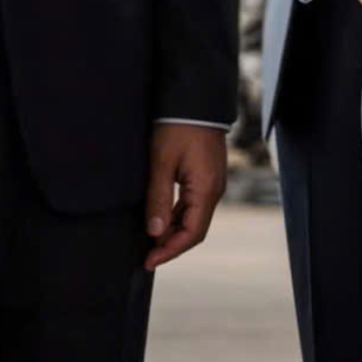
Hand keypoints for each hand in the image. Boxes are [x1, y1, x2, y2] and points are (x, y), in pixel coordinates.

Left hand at [144, 124, 226, 270]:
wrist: (194, 99)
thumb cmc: (178, 127)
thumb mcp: (162, 162)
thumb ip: (159, 198)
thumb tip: (155, 233)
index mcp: (206, 190)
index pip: (192, 234)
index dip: (170, 251)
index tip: (149, 261)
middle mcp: (214, 190)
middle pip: (195, 229)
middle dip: (171, 245)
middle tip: (147, 255)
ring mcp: (212, 182)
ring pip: (194, 217)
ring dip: (174, 230)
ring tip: (151, 240)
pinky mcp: (206, 175)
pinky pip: (194, 203)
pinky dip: (178, 215)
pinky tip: (162, 217)